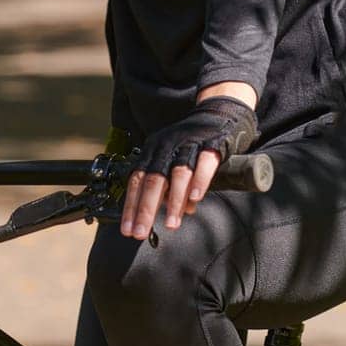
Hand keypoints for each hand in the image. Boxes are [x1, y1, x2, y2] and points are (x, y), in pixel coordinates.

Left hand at [120, 94, 257, 240]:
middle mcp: (168, 146)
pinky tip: (196, 199)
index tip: (127, 229)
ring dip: (174, 201)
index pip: (137, 179)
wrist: (218, 113)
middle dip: (145, 209)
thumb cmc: (191, 143)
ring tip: (171, 224)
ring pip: (178, 174)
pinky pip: (204, 164)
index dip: (131, 205)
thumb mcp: (173, 161)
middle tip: (140, 232)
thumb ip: (172, 188)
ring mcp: (190, 144)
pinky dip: (199, 182)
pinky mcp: (212, 144)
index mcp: (154, 150)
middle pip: (153, 179)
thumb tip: (175, 214)